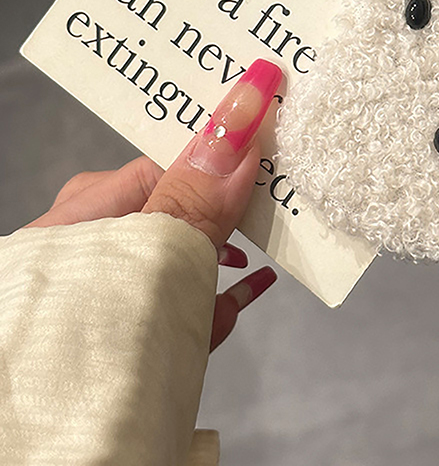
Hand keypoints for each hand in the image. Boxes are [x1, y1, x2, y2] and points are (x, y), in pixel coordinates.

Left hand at [26, 59, 282, 350]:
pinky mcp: (135, 343)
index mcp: (83, 215)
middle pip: (182, 205)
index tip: (271, 130)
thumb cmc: (79, 357)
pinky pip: (188, 302)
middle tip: (285, 175)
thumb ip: (197, 191)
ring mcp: (117, 298)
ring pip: (190, 254)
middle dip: (234, 193)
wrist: (51, 458)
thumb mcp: (151, 259)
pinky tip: (256, 284)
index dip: (221, 145)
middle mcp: (97, 251)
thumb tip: (242, 108)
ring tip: (278, 230)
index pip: (166, 161)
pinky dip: (226, 291)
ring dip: (236, 243)